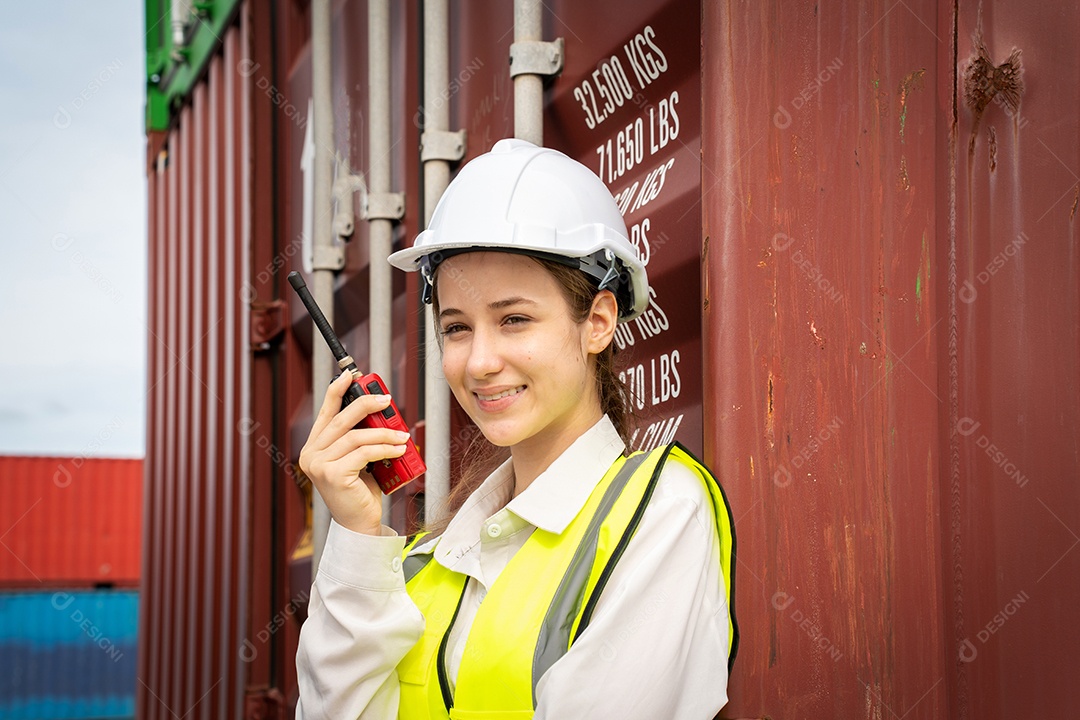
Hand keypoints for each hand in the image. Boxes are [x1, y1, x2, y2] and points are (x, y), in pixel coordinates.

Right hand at [298, 371, 410, 534]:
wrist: (360, 524)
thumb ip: (359, 438)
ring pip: (356, 436)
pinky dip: (385, 448)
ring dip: (384, 432)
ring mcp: (319, 465)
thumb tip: (379, 412)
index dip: (336, 391)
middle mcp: (311, 455)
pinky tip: (398, 449)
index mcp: (314, 447)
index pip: (325, 412)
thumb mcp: (358, 460)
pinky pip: (364, 452)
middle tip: (387, 399)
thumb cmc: (360, 491)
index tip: (350, 375)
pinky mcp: (333, 475)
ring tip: (402, 436)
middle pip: (341, 419)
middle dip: (366, 404)